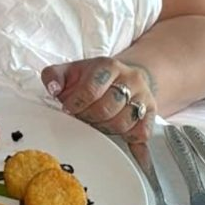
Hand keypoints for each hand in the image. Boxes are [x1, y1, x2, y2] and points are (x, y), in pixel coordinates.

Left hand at [41, 57, 155, 142]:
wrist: (126, 76)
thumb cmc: (92, 77)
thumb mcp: (70, 71)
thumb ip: (53, 76)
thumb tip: (52, 89)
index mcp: (108, 66)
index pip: (91, 89)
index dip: (76, 104)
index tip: (67, 110)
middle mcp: (130, 79)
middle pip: (107, 108)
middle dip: (88, 118)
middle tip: (81, 118)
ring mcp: (143, 96)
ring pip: (123, 123)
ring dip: (104, 129)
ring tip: (96, 122)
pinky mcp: (152, 114)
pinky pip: (141, 134)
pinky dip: (126, 138)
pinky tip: (115, 132)